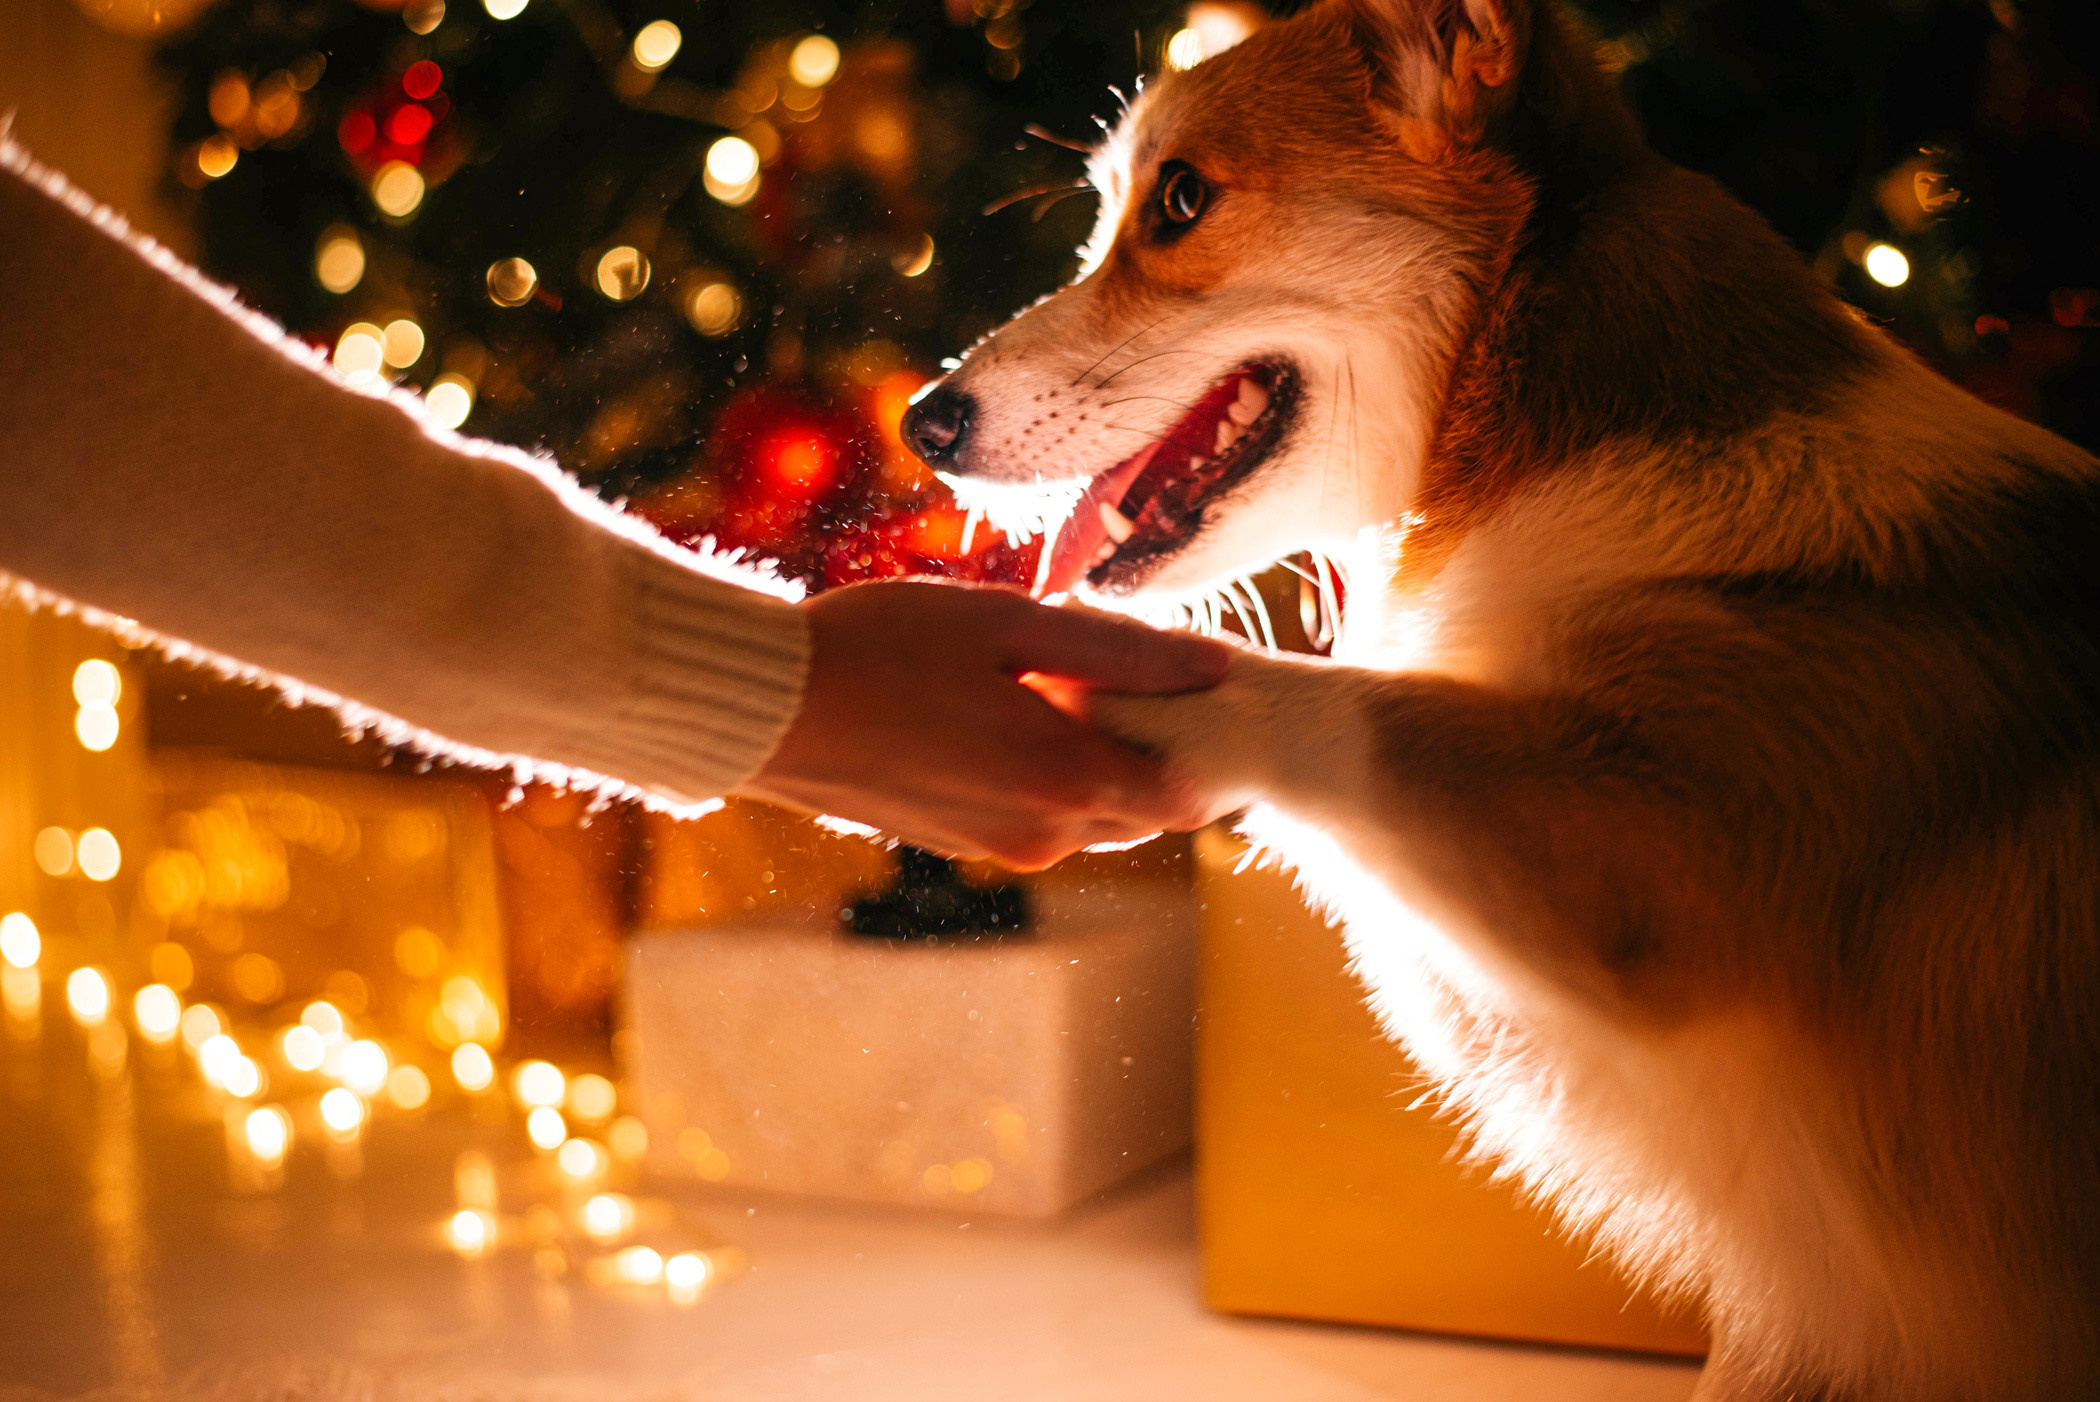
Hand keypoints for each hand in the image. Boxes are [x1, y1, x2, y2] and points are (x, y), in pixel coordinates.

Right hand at [741, 580, 1233, 868]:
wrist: (772, 709)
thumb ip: (1122, 651)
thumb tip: (1218, 665)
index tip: (1182, 689)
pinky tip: (996, 714)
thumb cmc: (885, 646)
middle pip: (1143, 812)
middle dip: (1147, 753)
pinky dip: (1038, 778)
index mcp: (1067, 780)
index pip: (1188, 796)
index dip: (1200, 744)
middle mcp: (1043, 834)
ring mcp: (997, 849)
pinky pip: (1032, 819)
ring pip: (1087, 818)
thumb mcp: (1011, 624)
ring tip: (1046, 686)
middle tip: (1111, 674)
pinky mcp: (956, 847)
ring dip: (1088, 765)